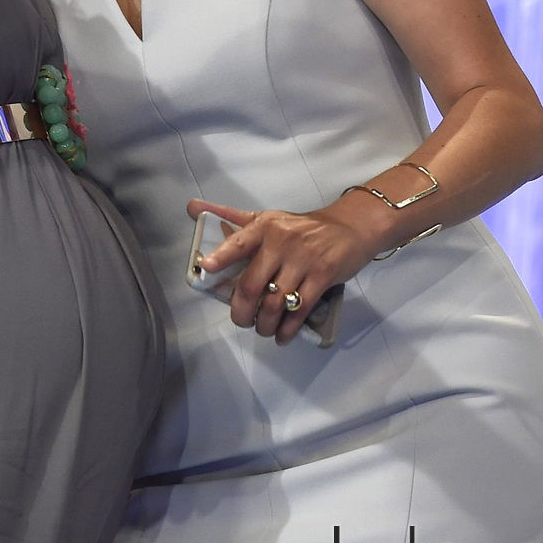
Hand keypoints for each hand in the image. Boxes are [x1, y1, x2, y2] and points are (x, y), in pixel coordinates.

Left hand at [187, 197, 371, 344]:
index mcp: (264, 226)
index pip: (238, 242)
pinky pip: (299, 309)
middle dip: (242, 312)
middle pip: (253, 285)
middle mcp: (281, 241)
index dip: (221, 256)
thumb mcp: (267, 218)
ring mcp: (303, 259)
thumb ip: (231, 217)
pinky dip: (288, 329)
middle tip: (242, 321)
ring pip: (275, 303)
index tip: (205, 268)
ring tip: (262, 329)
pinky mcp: (322, 276)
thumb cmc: (301, 227)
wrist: (350, 227)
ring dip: (264, 324)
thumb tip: (192, 207)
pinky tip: (282, 335)